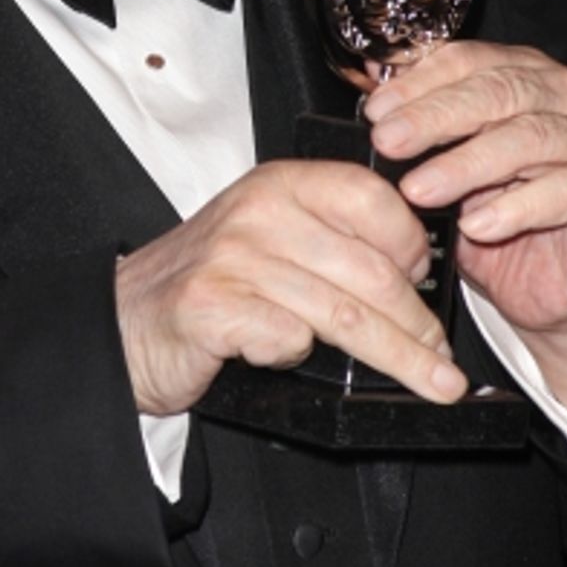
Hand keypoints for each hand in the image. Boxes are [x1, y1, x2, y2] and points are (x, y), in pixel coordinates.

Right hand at [114, 160, 468, 415]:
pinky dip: (300, 356)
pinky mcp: (211, 306)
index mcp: (280, 184)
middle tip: (443, 359)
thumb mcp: (269, 237)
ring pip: (342, 313)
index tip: (432, 284)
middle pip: (369, 271)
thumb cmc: (208, 283)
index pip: (372, 200)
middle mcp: (258, 212)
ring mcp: (232, 258)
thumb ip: (330, 240)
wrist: (123, 321)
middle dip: (418, 325)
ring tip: (429, 382)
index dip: (414, 245)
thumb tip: (415, 275)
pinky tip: (293, 360)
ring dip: (396, 357)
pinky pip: (286, 337)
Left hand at [362, 42, 566, 409]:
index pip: (470, 60)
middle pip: (499, 91)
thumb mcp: (445, 166)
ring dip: (467, 163)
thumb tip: (372, 88)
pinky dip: (517, 207)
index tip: (377, 110)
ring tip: (421, 190)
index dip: (421, 81)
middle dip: (436, 116)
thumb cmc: (492, 215)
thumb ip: (419, 125)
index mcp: (523, 73)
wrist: (542, 287)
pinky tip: (478, 225)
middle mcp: (565, 97)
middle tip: (390, 142)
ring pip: (530, 138)